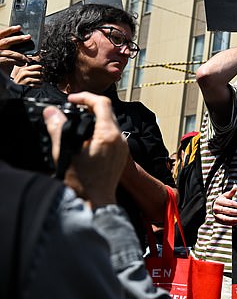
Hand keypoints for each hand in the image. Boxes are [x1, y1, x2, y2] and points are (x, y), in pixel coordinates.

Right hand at [0, 26, 30, 73]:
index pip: (1, 34)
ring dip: (21, 55)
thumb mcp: (4, 54)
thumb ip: (10, 49)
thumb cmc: (0, 65)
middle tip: (28, 37)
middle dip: (18, 39)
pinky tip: (23, 63)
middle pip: (6, 41)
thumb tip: (22, 45)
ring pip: (10, 52)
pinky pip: (8, 60)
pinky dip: (17, 61)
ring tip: (28, 58)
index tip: (19, 27)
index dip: (9, 30)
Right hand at [11, 63, 42, 86]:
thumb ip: (30, 69)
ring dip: (41, 81)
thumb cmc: (20, 79)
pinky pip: (38, 85)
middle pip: (39, 73)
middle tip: (41, 77)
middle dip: (42, 76)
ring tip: (39, 81)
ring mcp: (26, 80)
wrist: (14, 87)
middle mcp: (24, 74)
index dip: (42, 69)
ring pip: (39, 80)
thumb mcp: (22, 72)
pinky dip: (39, 85)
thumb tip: (42, 67)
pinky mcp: (28, 86)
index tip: (42, 71)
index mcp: (24, 69)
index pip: (38, 67)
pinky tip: (38, 85)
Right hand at [43, 92, 128, 207]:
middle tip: (74, 108)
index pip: (102, 103)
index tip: (73, 99)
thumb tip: (52, 112)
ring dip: (95, 118)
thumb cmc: (83, 181)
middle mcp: (119, 139)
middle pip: (108, 111)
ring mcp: (122, 147)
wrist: (96, 201)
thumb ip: (58, 127)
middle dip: (90, 106)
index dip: (85, 97)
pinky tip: (87, 137)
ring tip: (78, 121)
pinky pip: (112, 135)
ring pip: (111, 123)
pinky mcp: (121, 154)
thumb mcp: (65, 151)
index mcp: (108, 134)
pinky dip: (100, 130)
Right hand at [213, 184, 236, 225]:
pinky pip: (224, 223)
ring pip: (226, 218)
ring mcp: (216, 215)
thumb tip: (235, 187)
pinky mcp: (217, 220)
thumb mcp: (225, 195)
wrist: (213, 206)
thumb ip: (231, 192)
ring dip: (234, 219)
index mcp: (219, 201)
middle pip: (228, 211)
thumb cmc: (221, 200)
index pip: (230, 203)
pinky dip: (231, 223)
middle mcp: (217, 208)